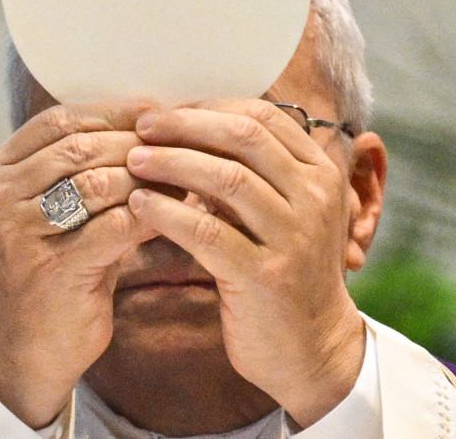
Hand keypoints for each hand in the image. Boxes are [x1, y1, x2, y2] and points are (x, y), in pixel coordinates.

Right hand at [0, 101, 157, 427]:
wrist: (36, 345)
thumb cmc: (63, 264)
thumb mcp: (67, 206)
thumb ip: (94, 162)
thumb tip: (162, 117)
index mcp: (0, 170)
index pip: (62, 119)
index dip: (116, 111)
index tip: (163, 112)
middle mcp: (0, 196)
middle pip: (82, 147)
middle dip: (140, 145)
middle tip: (185, 147)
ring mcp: (20, 234)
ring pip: (98, 182)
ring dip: (150, 179)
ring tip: (187, 181)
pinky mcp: (51, 269)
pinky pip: (114, 227)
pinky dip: (151, 216)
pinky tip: (178, 217)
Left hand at [124, 99, 366, 427]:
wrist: (311, 349)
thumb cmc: (284, 272)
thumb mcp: (286, 214)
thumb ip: (256, 173)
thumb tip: (193, 125)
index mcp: (321, 175)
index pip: (264, 117)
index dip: (209, 107)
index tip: (167, 113)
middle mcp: (315, 199)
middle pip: (245, 137)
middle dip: (186, 125)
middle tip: (142, 126)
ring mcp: (293, 237)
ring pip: (227, 178)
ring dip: (172, 163)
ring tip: (134, 160)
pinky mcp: (264, 276)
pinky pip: (207, 231)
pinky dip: (168, 213)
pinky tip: (139, 205)